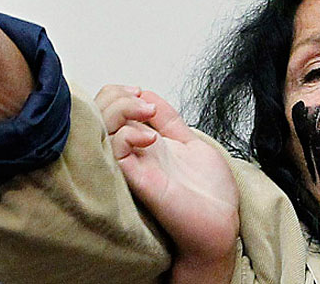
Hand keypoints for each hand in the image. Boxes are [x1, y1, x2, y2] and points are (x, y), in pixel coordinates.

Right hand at [95, 85, 239, 281]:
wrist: (221, 226)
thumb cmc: (209, 194)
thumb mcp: (190, 142)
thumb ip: (169, 120)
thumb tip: (148, 92)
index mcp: (143, 144)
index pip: (109, 110)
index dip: (119, 94)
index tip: (140, 92)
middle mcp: (133, 154)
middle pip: (98, 115)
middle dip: (116, 96)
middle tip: (141, 100)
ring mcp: (132, 166)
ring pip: (101, 129)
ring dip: (121, 110)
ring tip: (146, 111)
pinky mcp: (136, 180)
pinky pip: (115, 151)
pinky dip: (128, 134)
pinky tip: (150, 138)